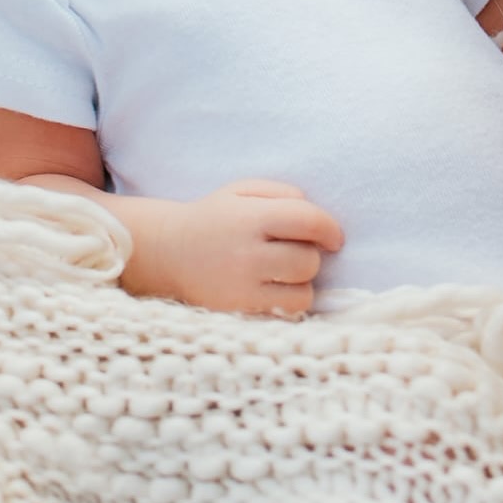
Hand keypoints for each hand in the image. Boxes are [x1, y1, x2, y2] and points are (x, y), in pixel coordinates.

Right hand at [134, 179, 342, 317]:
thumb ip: (281, 193)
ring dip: (302, 280)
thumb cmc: (215, 218)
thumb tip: (317, 216)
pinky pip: (288, 311)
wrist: (169, 252)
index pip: (308, 221)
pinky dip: (290, 300)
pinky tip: (276, 288)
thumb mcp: (242, 191)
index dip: (330, 228)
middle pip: (308, 259)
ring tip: (284, 271)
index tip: (333, 237)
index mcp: (249, 217)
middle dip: (311, 254)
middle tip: (294, 250)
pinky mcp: (241, 311)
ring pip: (303, 291)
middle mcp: (247, 253)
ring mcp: (243, 286)